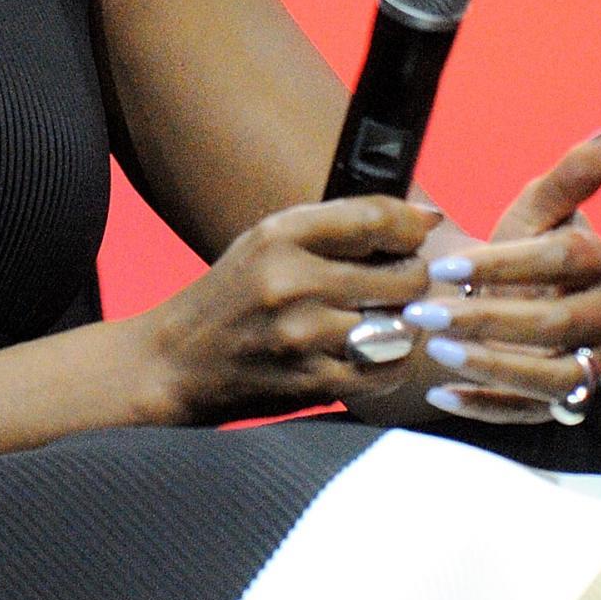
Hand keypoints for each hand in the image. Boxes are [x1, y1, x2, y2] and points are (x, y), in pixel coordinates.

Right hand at [136, 196, 441, 424]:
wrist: (175, 363)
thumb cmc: (231, 296)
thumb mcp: (266, 242)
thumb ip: (337, 227)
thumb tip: (425, 219)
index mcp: (281, 235)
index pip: (375, 218)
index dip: (411, 225)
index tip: (421, 231)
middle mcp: (293, 280)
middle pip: (403, 276)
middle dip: (414, 280)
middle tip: (403, 284)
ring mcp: (303, 334)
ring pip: (401, 326)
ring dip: (404, 325)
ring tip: (386, 320)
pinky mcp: (311, 381)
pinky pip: (387, 370)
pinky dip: (392, 363)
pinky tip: (373, 353)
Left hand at [401, 132, 600, 424]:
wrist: (517, 302)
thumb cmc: (522, 253)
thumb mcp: (534, 214)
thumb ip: (563, 182)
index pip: (562, 260)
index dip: (505, 263)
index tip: (445, 264)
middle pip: (554, 322)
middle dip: (486, 317)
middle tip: (424, 312)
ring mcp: (592, 364)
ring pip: (552, 375)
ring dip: (491, 366)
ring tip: (436, 352)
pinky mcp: (565, 402)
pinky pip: (531, 412)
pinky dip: (486, 406)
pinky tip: (440, 395)